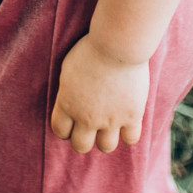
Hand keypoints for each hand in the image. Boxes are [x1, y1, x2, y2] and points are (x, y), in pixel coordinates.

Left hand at [50, 36, 150, 153]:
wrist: (117, 45)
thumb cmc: (91, 50)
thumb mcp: (69, 68)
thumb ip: (68, 90)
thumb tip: (69, 101)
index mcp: (67, 104)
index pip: (60, 130)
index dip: (65, 129)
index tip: (71, 123)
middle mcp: (86, 117)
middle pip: (80, 146)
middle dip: (83, 138)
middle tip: (90, 127)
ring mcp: (110, 119)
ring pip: (105, 147)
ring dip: (106, 138)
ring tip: (109, 126)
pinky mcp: (131, 116)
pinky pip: (131, 139)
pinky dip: (129, 133)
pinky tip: (128, 121)